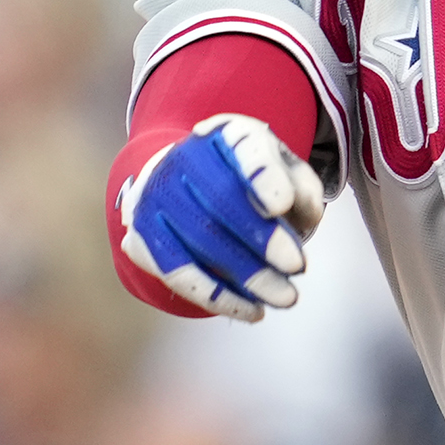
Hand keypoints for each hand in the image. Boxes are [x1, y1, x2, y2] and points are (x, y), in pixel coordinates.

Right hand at [116, 113, 326, 321]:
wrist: (186, 186)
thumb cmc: (248, 181)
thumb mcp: (284, 171)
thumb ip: (303, 187)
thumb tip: (304, 216)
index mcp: (228, 134)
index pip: (245, 147)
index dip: (262, 176)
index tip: (281, 205)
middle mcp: (185, 158)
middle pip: (221, 199)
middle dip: (262, 238)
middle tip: (297, 266)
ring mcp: (156, 196)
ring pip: (200, 240)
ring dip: (246, 275)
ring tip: (285, 297)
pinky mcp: (141, 235)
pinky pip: (178, 272)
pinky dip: (216, 296)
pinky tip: (252, 311)